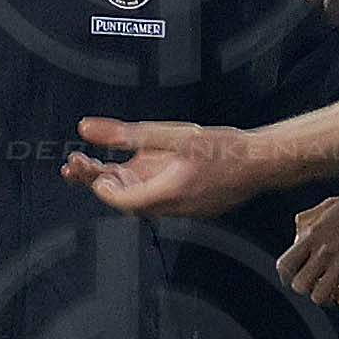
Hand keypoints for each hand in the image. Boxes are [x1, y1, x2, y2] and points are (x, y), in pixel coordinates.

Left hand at [63, 117, 265, 219]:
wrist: (262, 163)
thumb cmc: (224, 148)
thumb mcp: (172, 135)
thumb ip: (126, 134)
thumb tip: (87, 129)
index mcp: (163, 194)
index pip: (115, 197)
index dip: (94, 182)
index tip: (80, 164)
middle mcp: (169, 207)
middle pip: (123, 199)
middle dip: (97, 179)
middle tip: (76, 163)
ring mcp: (180, 209)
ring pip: (138, 199)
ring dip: (116, 181)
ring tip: (94, 164)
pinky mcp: (188, 204)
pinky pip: (155, 197)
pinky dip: (138, 183)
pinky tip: (132, 168)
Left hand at [280, 186, 338, 305]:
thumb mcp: (330, 205)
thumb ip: (308, 219)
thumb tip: (296, 236)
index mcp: (314, 233)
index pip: (285, 265)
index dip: (287, 277)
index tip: (296, 279)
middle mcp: (326, 250)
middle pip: (300, 286)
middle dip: (308, 288)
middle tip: (320, 283)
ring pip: (320, 297)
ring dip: (328, 297)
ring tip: (337, 288)